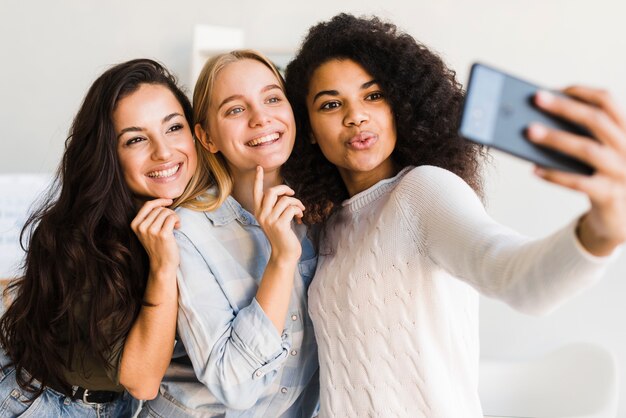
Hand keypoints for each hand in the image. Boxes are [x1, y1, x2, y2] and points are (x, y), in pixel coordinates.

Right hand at [130, 198, 180, 272]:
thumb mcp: (147, 231)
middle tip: (173, 222)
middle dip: (169, 212)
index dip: (160, 200)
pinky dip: (177, 220)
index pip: (148, 205)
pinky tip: (178, 227)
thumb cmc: (157, 246)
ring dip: (174, 217)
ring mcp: (151, 231)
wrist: (162, 264)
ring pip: (166, 212)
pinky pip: (172, 218)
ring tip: (175, 225)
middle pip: (159, 208)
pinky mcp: (163, 234)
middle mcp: (141, 227)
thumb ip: (150, 218)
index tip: (170, 201)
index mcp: (135, 224)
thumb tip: (163, 202)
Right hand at [253, 166, 303, 260]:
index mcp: (258, 212)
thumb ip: (275, 207)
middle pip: (271, 192)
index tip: (259, 167)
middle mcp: (261, 215)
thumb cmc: (282, 235)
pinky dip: (298, 210)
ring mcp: (269, 220)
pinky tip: (300, 217)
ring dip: (296, 202)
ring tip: (300, 210)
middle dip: (285, 189)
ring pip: (284, 200)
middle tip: (293, 193)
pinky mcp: (279, 225)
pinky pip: (291, 208)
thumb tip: (285, 193)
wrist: (284, 254)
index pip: (256, 192)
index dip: (258, 179)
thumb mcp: (275, 219)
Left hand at [527, 87, 625, 254]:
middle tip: (535, 99)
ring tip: (529, 132)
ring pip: (587, 149)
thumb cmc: (600, 178)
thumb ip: (579, 138)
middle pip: (596, 120)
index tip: (555, 89)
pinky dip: (555, 175)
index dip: (582, 92)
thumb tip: (536, 123)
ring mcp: (622, 172)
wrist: (620, 220)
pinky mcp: (610, 195)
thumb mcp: (597, 154)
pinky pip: (579, 183)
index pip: (608, 102)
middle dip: (564, 107)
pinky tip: (534, 170)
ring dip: (556, 138)